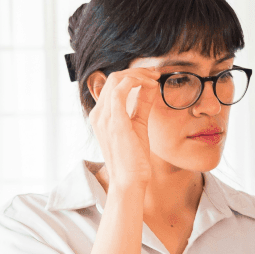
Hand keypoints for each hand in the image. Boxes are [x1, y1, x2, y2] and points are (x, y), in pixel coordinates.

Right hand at [87, 68, 159, 189]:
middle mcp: (98, 114)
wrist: (129, 181)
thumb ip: (142, 105)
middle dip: (137, 71)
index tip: (151, 77)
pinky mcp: (114, 123)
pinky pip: (120, 91)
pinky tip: (151, 86)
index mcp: (101, 115)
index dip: (133, 75)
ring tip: (154, 78)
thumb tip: (150, 86)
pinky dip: (136, 82)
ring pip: (117, 80)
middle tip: (155, 74)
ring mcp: (104, 118)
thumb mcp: (139, 124)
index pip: (113, 84)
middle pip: (114, 78)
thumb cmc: (134, 158)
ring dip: (139, 74)